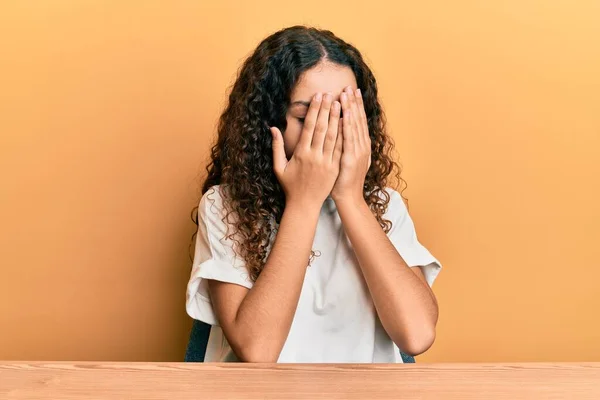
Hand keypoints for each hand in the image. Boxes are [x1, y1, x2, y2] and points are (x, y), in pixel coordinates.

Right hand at [270, 93, 342, 208]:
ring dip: (337, 119)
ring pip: (333, 137)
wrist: (305, 205)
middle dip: (326, 110)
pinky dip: (344, 135)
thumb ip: (276, 147)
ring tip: (340, 103)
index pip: (309, 127)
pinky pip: (340, 149)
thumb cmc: (290, 186)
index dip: (314, 111)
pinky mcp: (335, 168)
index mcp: (301, 154)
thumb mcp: (278, 167)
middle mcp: (315, 156)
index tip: (318, 97)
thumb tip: (273, 128)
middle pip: (322, 128)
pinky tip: (347, 123)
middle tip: (330, 94)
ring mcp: (326, 162)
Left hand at [330, 86, 370, 203]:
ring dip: (350, 110)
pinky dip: (346, 127)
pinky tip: (343, 115)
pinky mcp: (350, 160)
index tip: (352, 92)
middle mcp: (361, 146)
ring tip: (345, 95)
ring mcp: (356, 153)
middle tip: (349, 86)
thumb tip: (343, 130)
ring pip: (353, 127)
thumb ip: (346, 144)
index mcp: (360, 146)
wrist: (348, 198)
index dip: (356, 106)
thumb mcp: (347, 159)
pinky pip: (347, 140)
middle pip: (357, 120)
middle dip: (353, 103)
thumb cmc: (343, 180)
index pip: (358, 121)